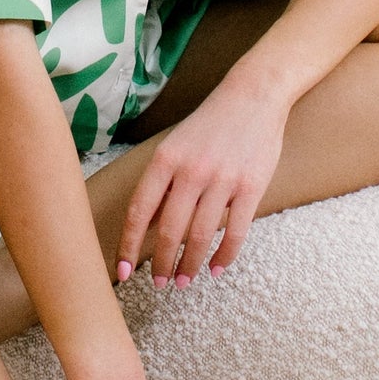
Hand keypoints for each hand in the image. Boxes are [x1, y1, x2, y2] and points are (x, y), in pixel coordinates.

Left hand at [116, 74, 287, 286]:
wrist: (254, 95)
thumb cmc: (210, 124)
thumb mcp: (176, 146)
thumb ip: (164, 184)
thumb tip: (148, 228)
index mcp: (165, 159)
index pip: (139, 211)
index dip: (129, 246)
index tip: (124, 272)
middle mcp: (191, 170)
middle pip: (169, 231)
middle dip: (161, 264)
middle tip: (160, 284)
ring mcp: (222, 179)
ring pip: (200, 236)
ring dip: (189, 265)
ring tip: (184, 281)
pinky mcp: (251, 187)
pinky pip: (235, 232)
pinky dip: (223, 256)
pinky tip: (214, 268)